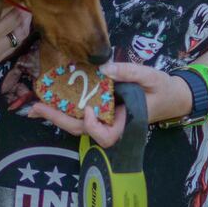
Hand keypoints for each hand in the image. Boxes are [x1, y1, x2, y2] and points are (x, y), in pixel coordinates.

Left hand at [29, 60, 190, 148]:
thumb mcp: (150, 76)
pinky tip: (48, 100)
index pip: (107, 137)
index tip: (89, 111)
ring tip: (35, 107)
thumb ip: (129, 72)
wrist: (173, 95)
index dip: (94, 127)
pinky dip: (64, 107)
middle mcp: (113, 124)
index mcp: (127, 122)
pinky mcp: (102, 110)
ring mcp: (106, 118)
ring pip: (78, 124)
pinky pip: (81, 112)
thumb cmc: (163, 89)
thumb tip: (104, 69)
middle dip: (59, 119)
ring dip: (56, 115)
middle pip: (83, 131)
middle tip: (36, 108)